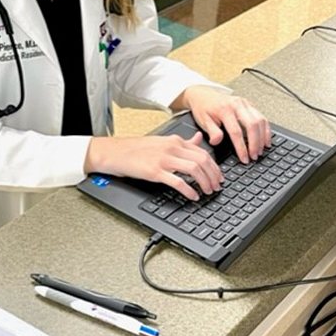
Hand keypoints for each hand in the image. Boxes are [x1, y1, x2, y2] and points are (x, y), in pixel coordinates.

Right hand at [84, 133, 223, 201]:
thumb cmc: (137, 149)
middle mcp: (172, 148)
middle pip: (203, 161)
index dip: (215, 166)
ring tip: (207, 191)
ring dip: (205, 182)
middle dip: (213, 176)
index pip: (203, 152)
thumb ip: (183, 142)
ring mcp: (164, 159)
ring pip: (194, 169)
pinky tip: (193, 196)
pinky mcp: (155, 171)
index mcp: (175, 141)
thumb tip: (199, 139)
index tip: (219, 176)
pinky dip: (189, 190)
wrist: (116, 152)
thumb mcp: (163, 141)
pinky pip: (178, 181)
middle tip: (217, 186)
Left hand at [174, 85, 270, 163]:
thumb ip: (212, 132)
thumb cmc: (203, 107)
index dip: (242, 147)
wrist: (203, 94)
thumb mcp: (203, 121)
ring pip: (260, 120)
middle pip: (252, 125)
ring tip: (261, 150)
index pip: (236, 132)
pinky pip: (261, 116)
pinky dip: (266, 129)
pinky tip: (266, 139)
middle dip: (255, 143)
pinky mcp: (249, 104)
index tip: (244, 158)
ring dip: (263, 137)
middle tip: (254, 156)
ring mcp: (244, 103)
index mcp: (224, 109)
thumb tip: (217, 141)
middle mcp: (237, 104)